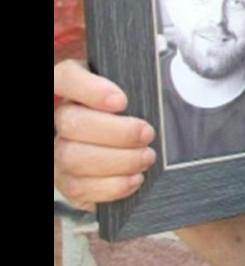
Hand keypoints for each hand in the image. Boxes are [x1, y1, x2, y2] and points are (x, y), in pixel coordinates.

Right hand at [53, 60, 156, 209]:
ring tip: (146, 157)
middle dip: (117, 132)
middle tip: (147, 134)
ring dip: (119, 161)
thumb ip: (140, 86)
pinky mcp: (66, 181)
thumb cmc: (134, 111)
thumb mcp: (136, 90)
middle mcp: (60, 117)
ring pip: (74, 157)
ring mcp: (58, 151)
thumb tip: (166, 85)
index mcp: (72, 86)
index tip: (122, 101)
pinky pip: (80, 187)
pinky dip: (113, 185)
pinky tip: (135, 178)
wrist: (127, 147)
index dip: (90, 90)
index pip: (66, 78)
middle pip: (72, 122)